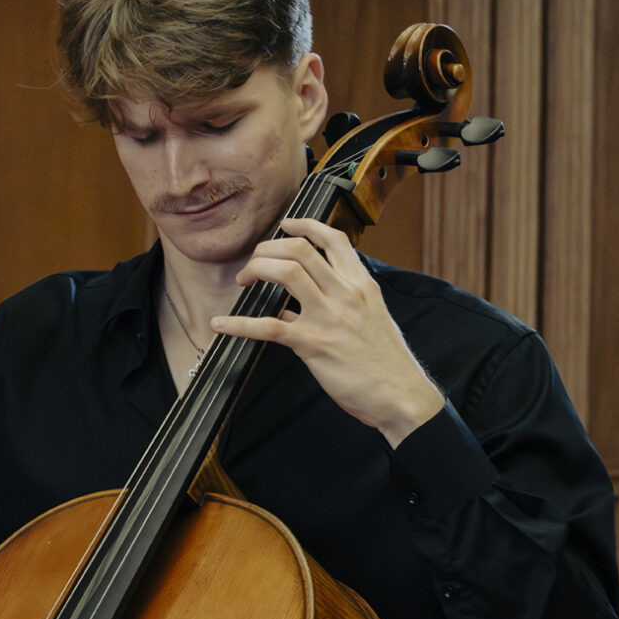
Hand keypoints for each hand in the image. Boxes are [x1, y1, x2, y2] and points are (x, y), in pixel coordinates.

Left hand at [216, 216, 443, 446]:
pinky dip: (238, 324)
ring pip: (285, 272)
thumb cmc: (383, 360)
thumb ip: (336, 304)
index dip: (305, 225)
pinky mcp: (314, 344)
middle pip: (300, 249)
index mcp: (361, 284)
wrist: (399, 394)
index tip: (285, 225)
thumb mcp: (369, 319)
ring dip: (255, 269)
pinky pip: (268, 327)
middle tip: (253, 264)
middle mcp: (345, 293)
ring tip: (242, 281)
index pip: (333, 239)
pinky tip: (219, 323)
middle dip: (267, 249)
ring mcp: (329, 317)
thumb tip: (291, 308)